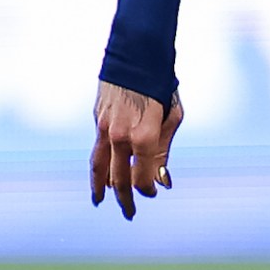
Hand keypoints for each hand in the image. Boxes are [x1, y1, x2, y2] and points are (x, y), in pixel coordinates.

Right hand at [90, 81, 182, 219]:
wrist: (135, 55)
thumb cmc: (161, 85)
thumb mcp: (173, 116)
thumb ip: (164, 151)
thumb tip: (163, 181)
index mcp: (145, 137)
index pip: (142, 178)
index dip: (148, 189)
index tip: (154, 192)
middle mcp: (121, 136)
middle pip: (119, 179)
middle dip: (126, 199)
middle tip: (130, 214)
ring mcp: (105, 129)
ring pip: (99, 167)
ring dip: (102, 188)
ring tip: (101, 202)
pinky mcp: (97, 120)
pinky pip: (96, 151)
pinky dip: (97, 168)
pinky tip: (99, 176)